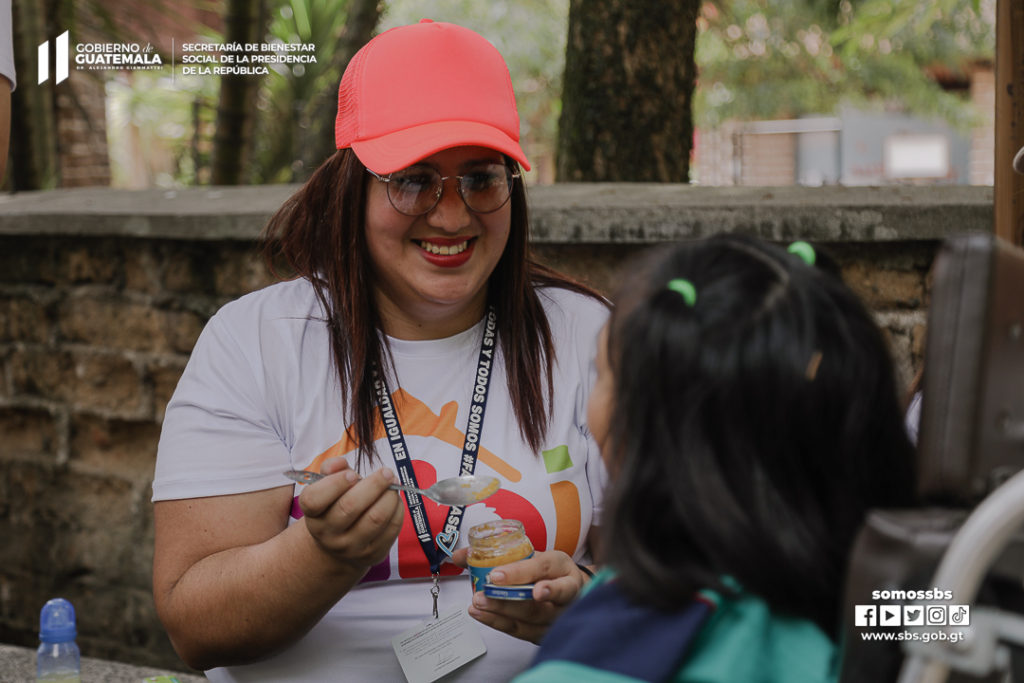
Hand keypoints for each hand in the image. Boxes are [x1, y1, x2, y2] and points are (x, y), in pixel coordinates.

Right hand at [298, 458, 403, 574]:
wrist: (339, 546)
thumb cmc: (335, 506)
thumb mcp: (327, 488)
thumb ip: (331, 469)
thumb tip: (340, 463)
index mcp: (313, 514)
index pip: (314, 499)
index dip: (334, 483)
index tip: (352, 474)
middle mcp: (328, 534)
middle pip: (350, 506)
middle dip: (373, 484)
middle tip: (386, 472)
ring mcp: (350, 548)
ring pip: (375, 518)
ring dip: (389, 496)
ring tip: (393, 484)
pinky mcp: (372, 554)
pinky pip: (391, 529)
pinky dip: (397, 510)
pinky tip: (395, 500)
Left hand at [453, 549, 589, 642]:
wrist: (574, 589)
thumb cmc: (548, 571)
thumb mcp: (531, 554)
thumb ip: (496, 553)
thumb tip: (459, 555)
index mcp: (561, 565)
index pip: (541, 567)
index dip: (519, 573)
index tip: (495, 576)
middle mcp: (566, 592)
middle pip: (538, 600)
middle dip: (507, 600)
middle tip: (483, 596)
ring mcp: (560, 616)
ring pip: (532, 619)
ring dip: (502, 614)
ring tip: (478, 606)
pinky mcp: (549, 632)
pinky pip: (525, 632)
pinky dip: (501, 624)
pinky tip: (484, 616)